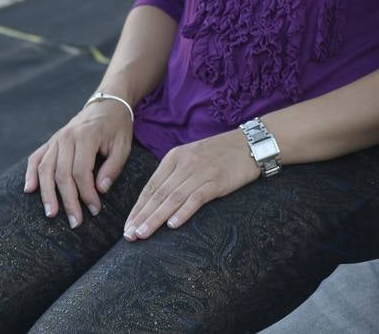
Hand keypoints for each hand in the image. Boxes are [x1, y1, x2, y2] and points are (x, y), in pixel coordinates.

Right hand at [25, 99, 132, 228]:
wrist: (107, 105)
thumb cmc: (117, 127)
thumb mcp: (123, 145)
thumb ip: (113, 167)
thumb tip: (100, 190)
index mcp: (87, 136)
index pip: (81, 171)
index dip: (87, 193)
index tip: (94, 210)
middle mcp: (67, 137)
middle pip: (62, 174)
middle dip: (68, 200)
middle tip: (75, 221)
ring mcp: (56, 139)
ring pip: (46, 169)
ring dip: (47, 193)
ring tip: (51, 213)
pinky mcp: (51, 141)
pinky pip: (36, 158)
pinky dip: (30, 173)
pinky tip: (29, 189)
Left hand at [123, 129, 257, 240]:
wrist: (251, 143)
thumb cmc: (221, 153)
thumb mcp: (192, 156)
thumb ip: (175, 173)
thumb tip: (157, 199)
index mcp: (174, 157)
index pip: (151, 186)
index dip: (137, 208)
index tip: (127, 226)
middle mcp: (185, 164)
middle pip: (158, 194)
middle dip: (141, 216)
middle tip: (129, 235)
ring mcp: (201, 171)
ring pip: (173, 198)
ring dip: (155, 218)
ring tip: (143, 234)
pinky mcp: (217, 180)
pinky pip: (196, 198)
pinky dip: (183, 212)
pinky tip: (172, 225)